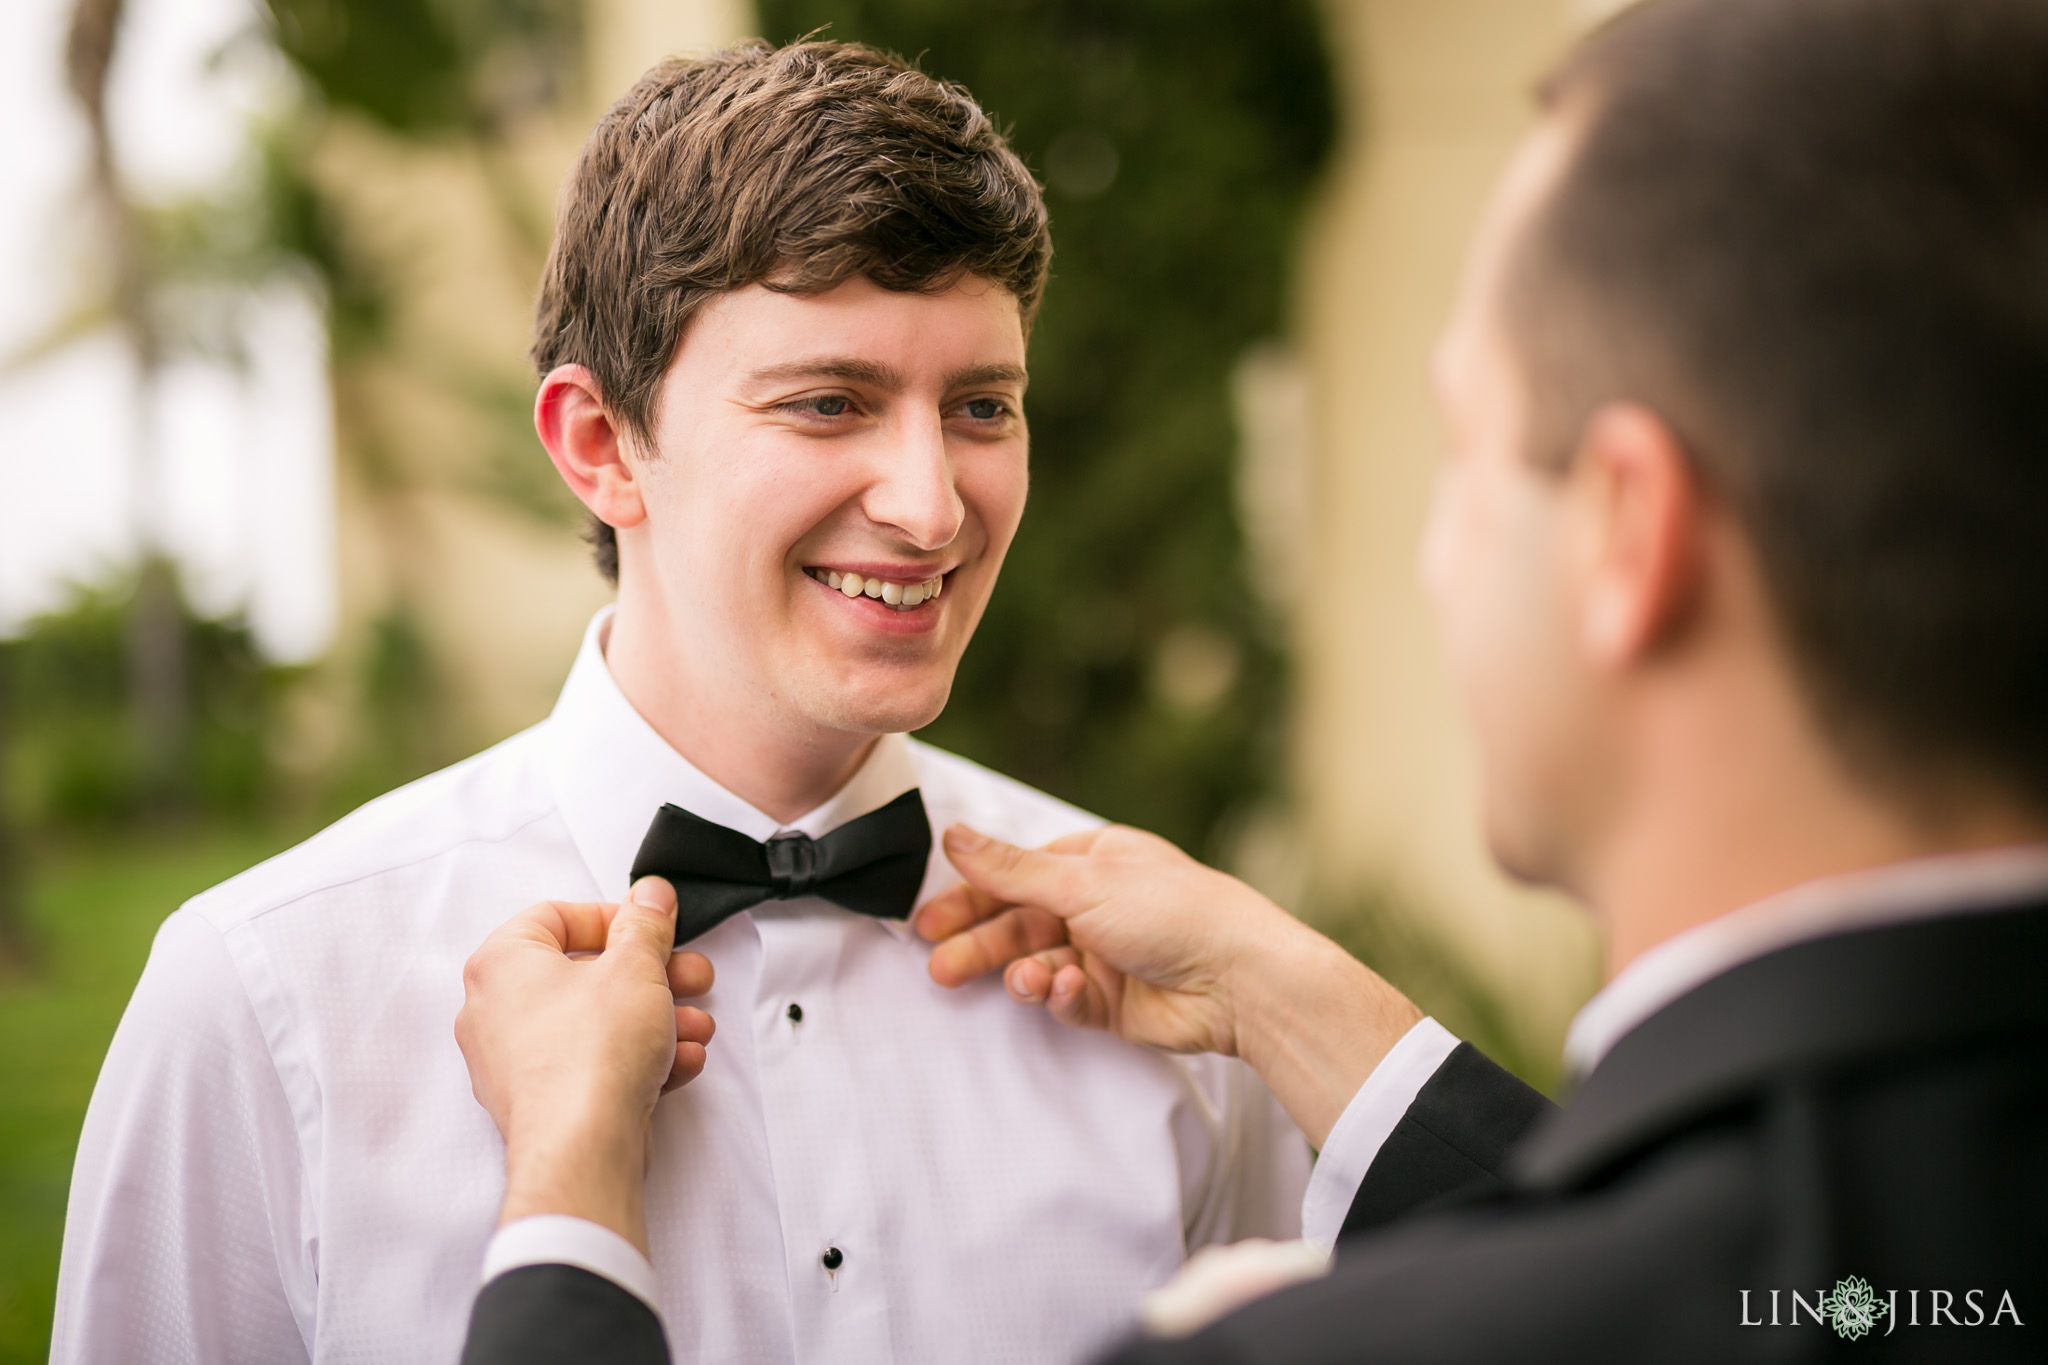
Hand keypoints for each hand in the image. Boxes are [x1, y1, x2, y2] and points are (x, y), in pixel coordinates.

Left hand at [454, 877, 714, 1253]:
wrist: (582, 1149)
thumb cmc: (588, 1057)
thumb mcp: (635, 966)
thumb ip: (646, 923)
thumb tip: (649, 898)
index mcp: (502, 963)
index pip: (556, 916)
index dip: (614, 918)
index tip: (651, 929)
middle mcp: (496, 1011)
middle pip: (586, 972)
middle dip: (651, 976)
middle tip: (687, 976)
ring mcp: (516, 1061)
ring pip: (596, 1022)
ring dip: (655, 1019)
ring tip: (692, 1027)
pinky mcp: (542, 1100)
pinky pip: (593, 1064)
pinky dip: (637, 1058)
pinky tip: (676, 1061)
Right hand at [918, 825, 1291, 1055]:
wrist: (1240, 980)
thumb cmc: (1173, 911)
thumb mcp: (1083, 882)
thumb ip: (1011, 870)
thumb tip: (952, 835)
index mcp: (1093, 862)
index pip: (1015, 877)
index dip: (971, 897)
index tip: (930, 921)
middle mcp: (1096, 905)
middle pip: (1019, 924)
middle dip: (980, 944)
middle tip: (938, 965)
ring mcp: (1104, 955)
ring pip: (1038, 965)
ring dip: (1024, 974)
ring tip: (1024, 982)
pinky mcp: (1113, 1002)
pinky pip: (1068, 1000)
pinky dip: (1063, 996)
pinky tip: (1069, 990)